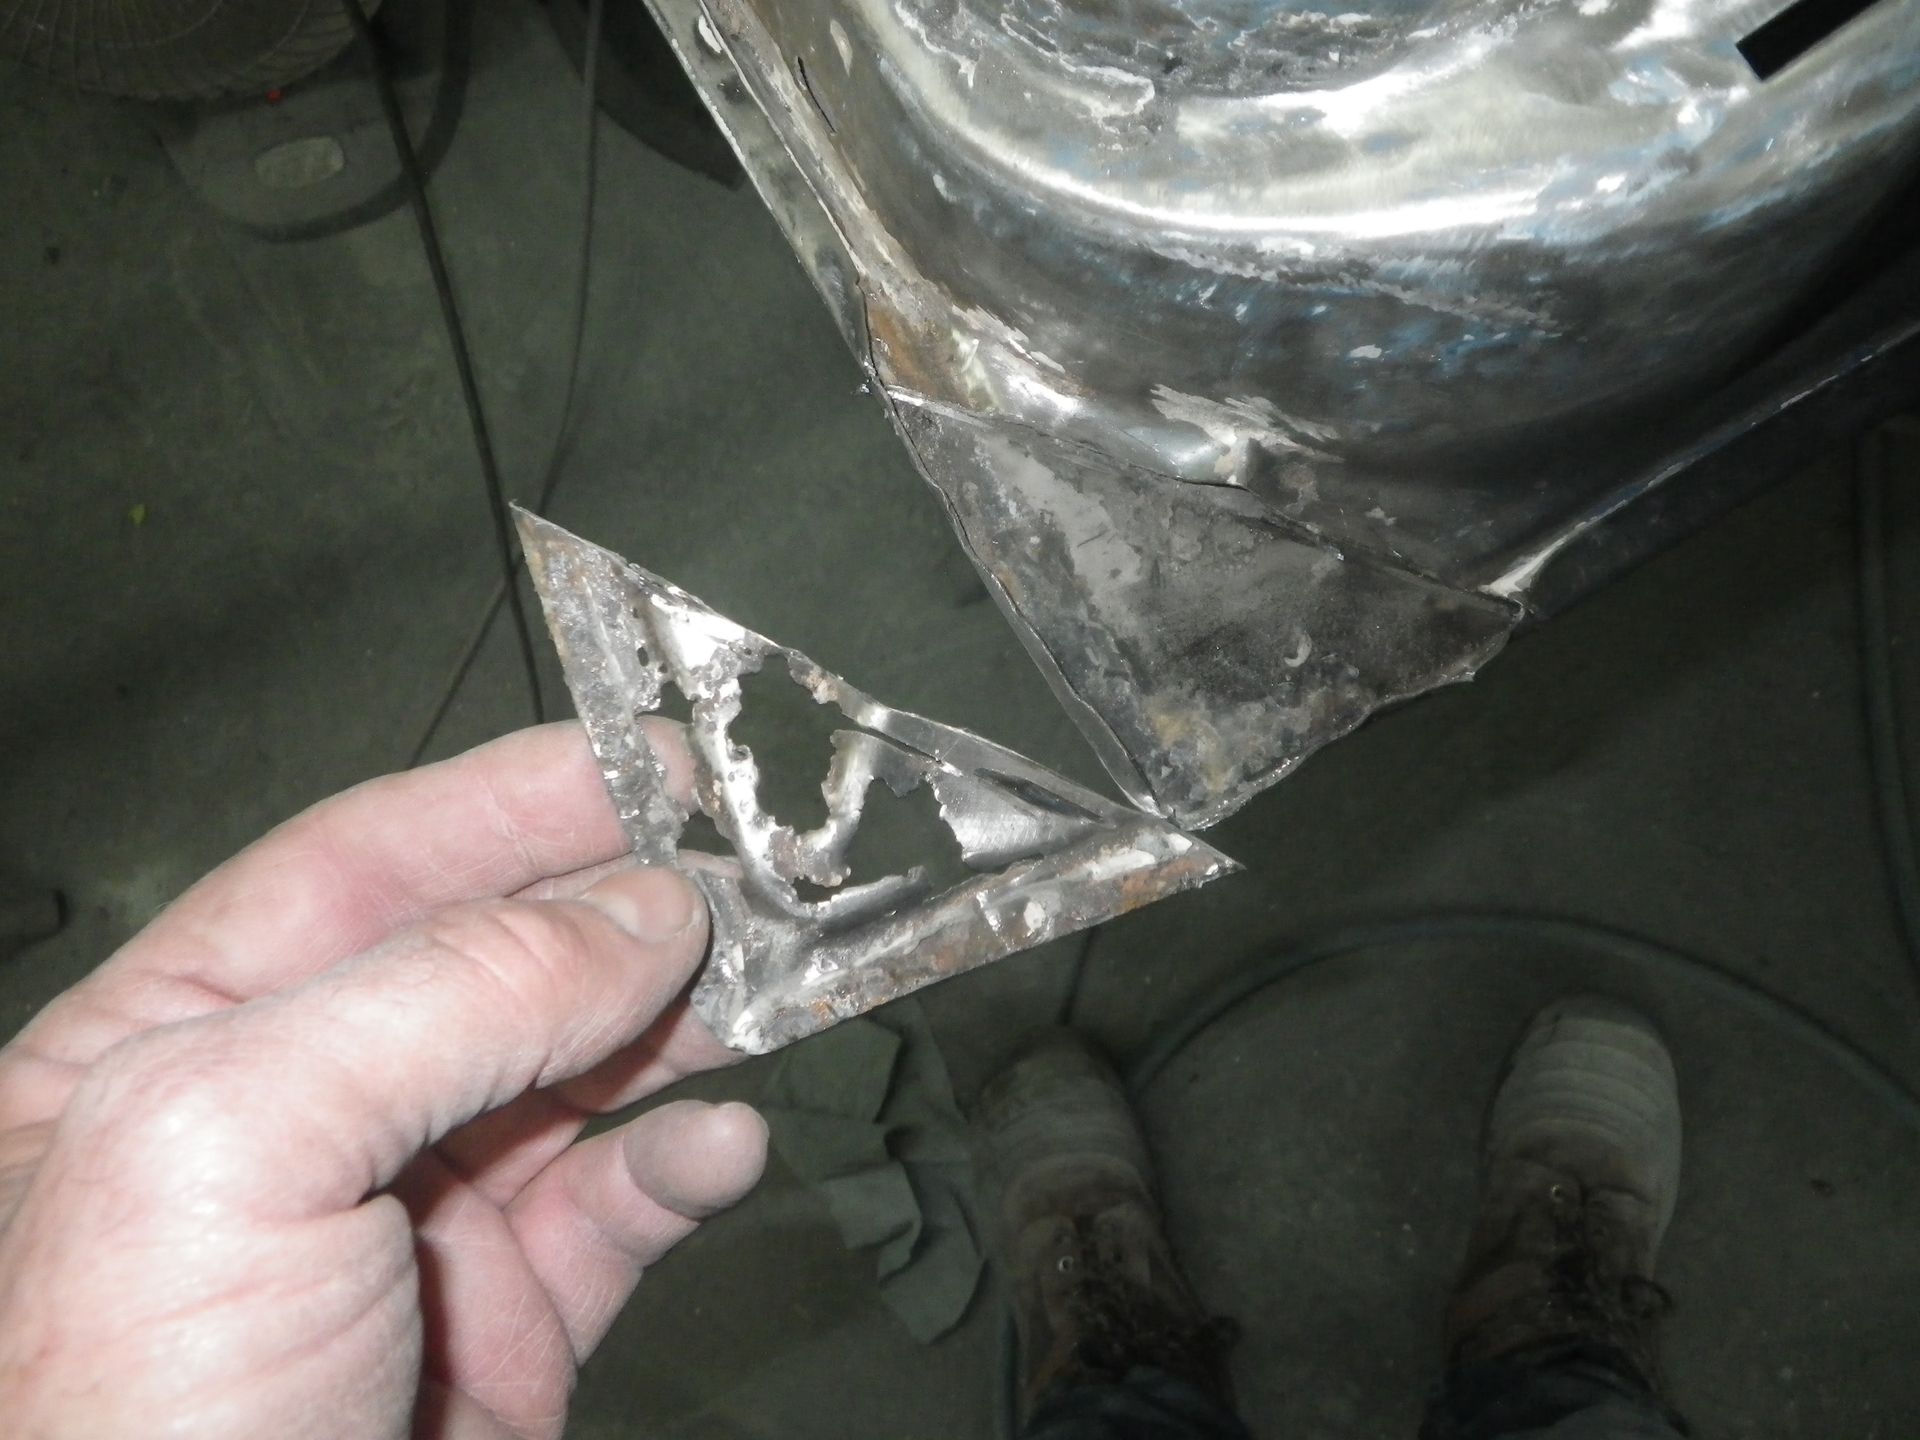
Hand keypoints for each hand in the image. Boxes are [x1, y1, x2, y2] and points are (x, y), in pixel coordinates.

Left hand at [0, 723, 765, 1438]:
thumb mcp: (227, 1150)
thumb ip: (439, 993)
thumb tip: (636, 911)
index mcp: (165, 1050)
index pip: (361, 865)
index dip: (514, 797)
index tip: (656, 754)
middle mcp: (293, 1123)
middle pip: (493, 959)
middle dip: (626, 906)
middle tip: (758, 862)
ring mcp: (405, 1229)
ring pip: (579, 1076)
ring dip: (684, 1027)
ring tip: (771, 992)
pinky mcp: (506, 1331)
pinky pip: (622, 1210)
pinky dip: (688, 1166)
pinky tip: (724, 1148)